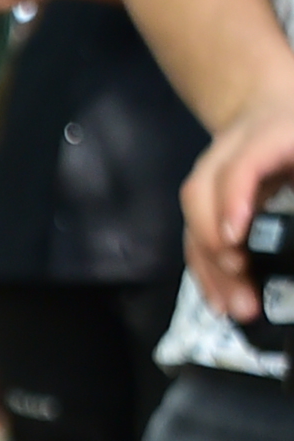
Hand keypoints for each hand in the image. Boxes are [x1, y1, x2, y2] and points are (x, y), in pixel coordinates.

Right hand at [185, 87, 293, 322]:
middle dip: (214, 242)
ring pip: (193, 222)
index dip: (234, 198)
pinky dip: (207, 273)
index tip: (237, 236)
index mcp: (269, 131)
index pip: (241, 163)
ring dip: (210, 268)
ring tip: (236, 306)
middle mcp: (227, 153)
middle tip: (240, 278)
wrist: (275, 106)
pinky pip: (195, 240)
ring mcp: (210, 179)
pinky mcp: (205, 205)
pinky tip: (222, 301)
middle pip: (201, 195)